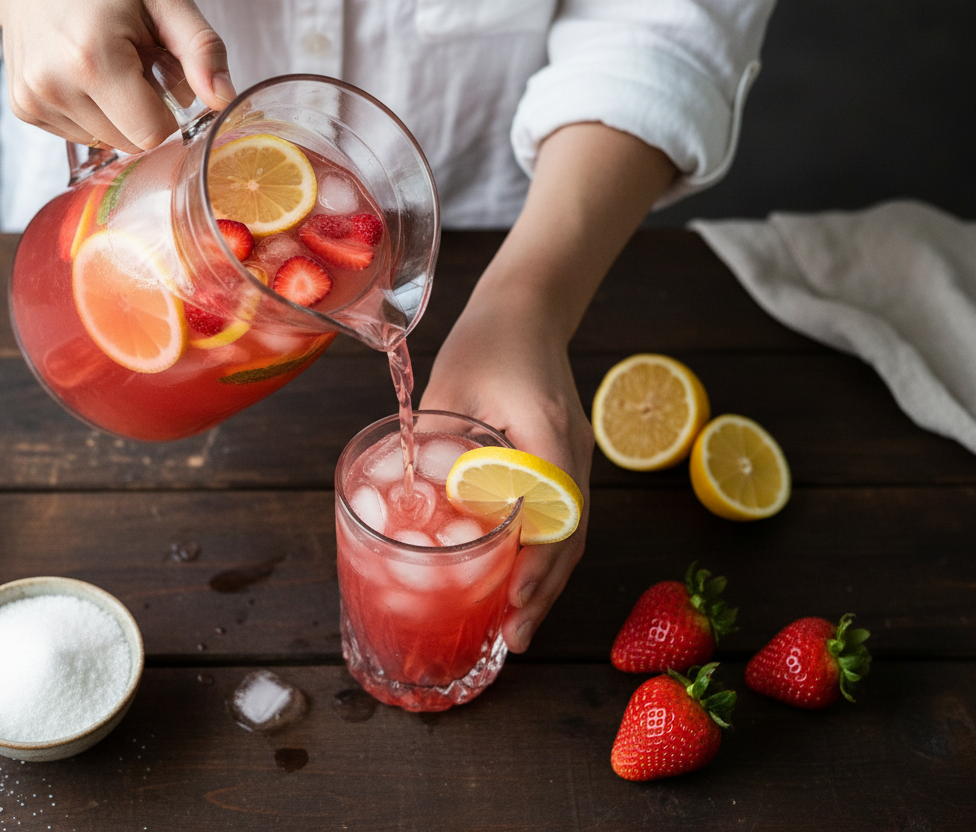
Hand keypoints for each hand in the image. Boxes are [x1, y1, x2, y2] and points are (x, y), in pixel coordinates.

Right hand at [0, 0, 235, 152]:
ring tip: (107, 65)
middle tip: (133, 63)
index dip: (167, 110)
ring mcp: (34, 99)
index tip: (158, 73)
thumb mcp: (164, 3)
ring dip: (117, 113)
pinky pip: (80, 134)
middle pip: (130, 143)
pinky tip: (84, 75)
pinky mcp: (24, 108)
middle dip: (143, 111)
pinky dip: (92, 112)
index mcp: (92, 59)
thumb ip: (200, 50)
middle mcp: (55, 84)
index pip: (152, 133)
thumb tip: (225, 100)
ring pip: (106, 142)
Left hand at [418, 299, 592, 653]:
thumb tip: (400, 495)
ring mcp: (575, 462)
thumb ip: (430, 437)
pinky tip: (516, 586)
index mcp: (549, 431)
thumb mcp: (450, 383)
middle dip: (543, 591)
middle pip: (570, 536)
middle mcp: (574, 453)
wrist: (529, 309)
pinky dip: (541, 558)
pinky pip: (559, 520)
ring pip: (568, 535)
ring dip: (544, 584)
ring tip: (514, 629)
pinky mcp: (564, 466)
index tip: (515, 594)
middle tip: (512, 638)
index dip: (539, 558)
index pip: (556, 507)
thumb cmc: (489, 339)